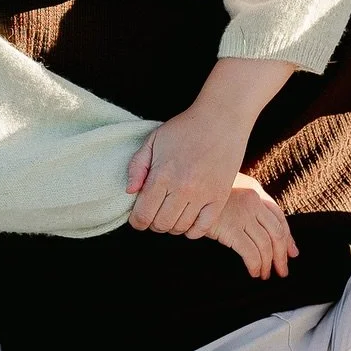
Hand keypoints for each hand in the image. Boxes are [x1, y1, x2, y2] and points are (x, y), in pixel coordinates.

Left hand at [126, 104, 246, 236]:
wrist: (221, 119)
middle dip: (152, 224)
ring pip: (180, 228)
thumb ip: (137, 166)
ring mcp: (203, 195)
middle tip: (154, 213)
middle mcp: (182, 189)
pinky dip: (192, 231)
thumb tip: (130, 191)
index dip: (136, 221)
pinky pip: (203, 228)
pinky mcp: (219, 197)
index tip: (138, 217)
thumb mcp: (153, 140)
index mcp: (162, 175)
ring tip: (170, 214)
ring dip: (171, 226)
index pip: (142, 215)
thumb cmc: (184, 128)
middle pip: (160, 225)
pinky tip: (188, 221)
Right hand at [208, 173, 296, 278]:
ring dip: (267, 264)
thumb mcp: (230, 190)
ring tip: (265, 275)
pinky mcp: (230, 228)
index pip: (279, 217)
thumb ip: (248, 203)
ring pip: (266, 244)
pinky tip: (253, 272)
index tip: (291, 253)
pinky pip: (250, 251)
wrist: (185, 192)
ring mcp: (242, 214)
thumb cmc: (205, 194)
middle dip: (282, 255)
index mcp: (255, 190)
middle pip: (277, 232)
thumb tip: (266, 229)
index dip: (288, 238)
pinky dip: (255, 265)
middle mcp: (253, 201)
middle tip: (282, 271)